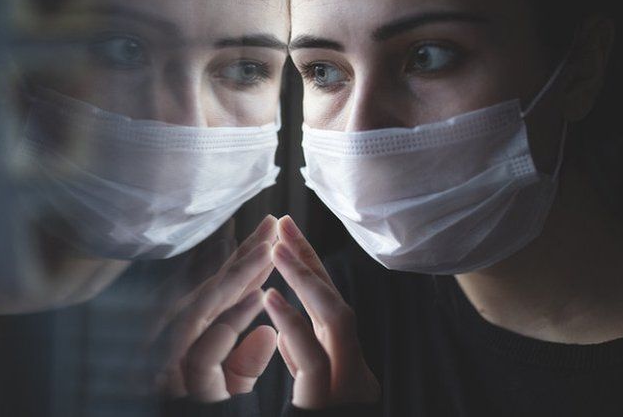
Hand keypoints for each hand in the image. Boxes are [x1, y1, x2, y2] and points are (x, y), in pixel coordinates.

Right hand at [157, 215, 279, 401]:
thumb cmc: (198, 407)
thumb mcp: (229, 385)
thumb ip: (246, 360)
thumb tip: (267, 331)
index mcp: (197, 332)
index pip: (223, 289)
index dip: (247, 259)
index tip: (272, 233)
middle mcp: (181, 334)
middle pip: (216, 287)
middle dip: (246, 254)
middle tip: (272, 224)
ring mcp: (171, 352)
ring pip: (209, 307)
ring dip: (238, 277)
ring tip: (266, 253)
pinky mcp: (170, 376)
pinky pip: (202, 351)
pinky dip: (228, 326)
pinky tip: (256, 298)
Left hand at [263, 216, 379, 408]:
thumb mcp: (307, 391)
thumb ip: (301, 360)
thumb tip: (282, 333)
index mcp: (341, 363)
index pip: (326, 305)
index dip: (309, 266)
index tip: (287, 232)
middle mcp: (352, 368)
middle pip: (333, 301)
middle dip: (309, 260)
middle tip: (284, 223)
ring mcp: (346, 385)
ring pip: (334, 320)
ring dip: (304, 280)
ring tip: (276, 250)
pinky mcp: (330, 403)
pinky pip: (314, 358)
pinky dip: (294, 324)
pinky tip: (270, 297)